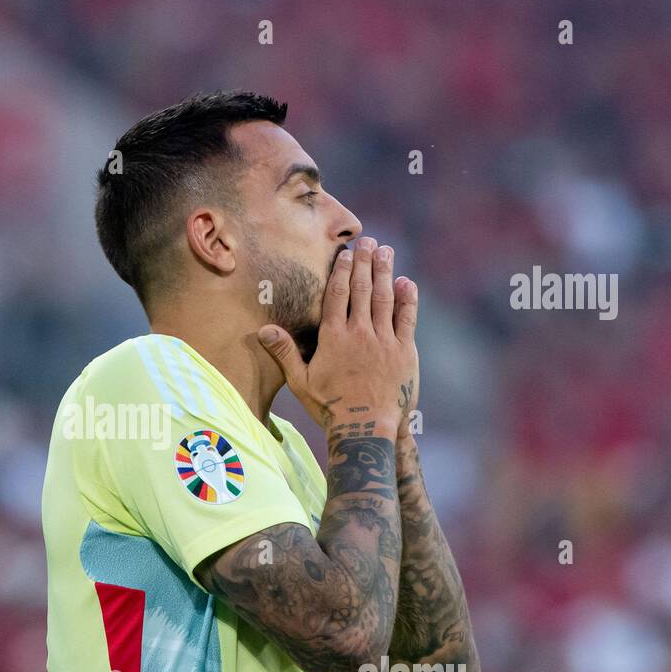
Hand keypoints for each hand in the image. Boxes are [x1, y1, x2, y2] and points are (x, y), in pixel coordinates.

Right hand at [259, 236, 418, 442]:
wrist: (366, 429)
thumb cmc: (330, 408)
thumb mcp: (301, 382)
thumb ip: (285, 352)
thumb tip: (263, 330)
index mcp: (334, 338)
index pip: (337, 296)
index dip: (341, 272)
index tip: (344, 254)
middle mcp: (360, 333)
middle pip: (362, 289)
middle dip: (364, 263)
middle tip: (367, 242)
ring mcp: (384, 341)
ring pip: (384, 298)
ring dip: (385, 272)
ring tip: (385, 251)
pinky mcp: (405, 352)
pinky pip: (407, 319)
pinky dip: (407, 299)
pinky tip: (406, 282)